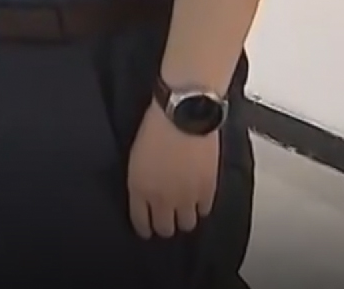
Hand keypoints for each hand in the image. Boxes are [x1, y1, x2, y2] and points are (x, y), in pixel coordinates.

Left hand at [127, 103, 219, 239]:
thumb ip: (141, 181)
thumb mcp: (136, 156)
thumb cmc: (156, 125)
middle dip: (165, 226)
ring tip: (184, 210)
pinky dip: (201, 207)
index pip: (141, 222)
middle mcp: (162, 198)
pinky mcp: (207, 190)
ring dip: (185, 218)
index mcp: (139, 189)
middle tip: (166, 220)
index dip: (145, 227)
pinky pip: (205, 211)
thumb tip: (145, 194)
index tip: (147, 227)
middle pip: (165, 229)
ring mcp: (186, 197)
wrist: (183, 114)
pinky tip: (198, 199)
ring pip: (187, 225)